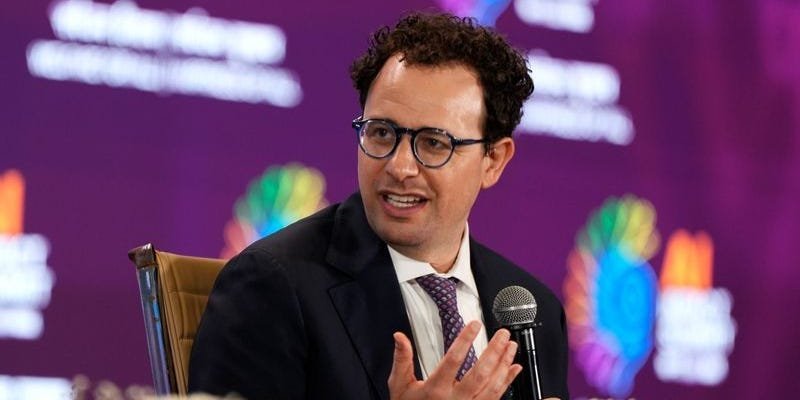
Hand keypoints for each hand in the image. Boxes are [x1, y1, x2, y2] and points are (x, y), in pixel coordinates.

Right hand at [388, 321, 521, 399]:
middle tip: (502, 334)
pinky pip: (496, 397)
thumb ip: (402, 360)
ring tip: (510, 346)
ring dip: (504, 364)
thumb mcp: (400, 386)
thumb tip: (399, 337)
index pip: (453, 360)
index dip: (465, 340)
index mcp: (435, 390)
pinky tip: (514, 368)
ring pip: (492, 386)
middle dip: (494, 351)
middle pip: (480, 373)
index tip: (474, 325)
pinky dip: (507, 382)